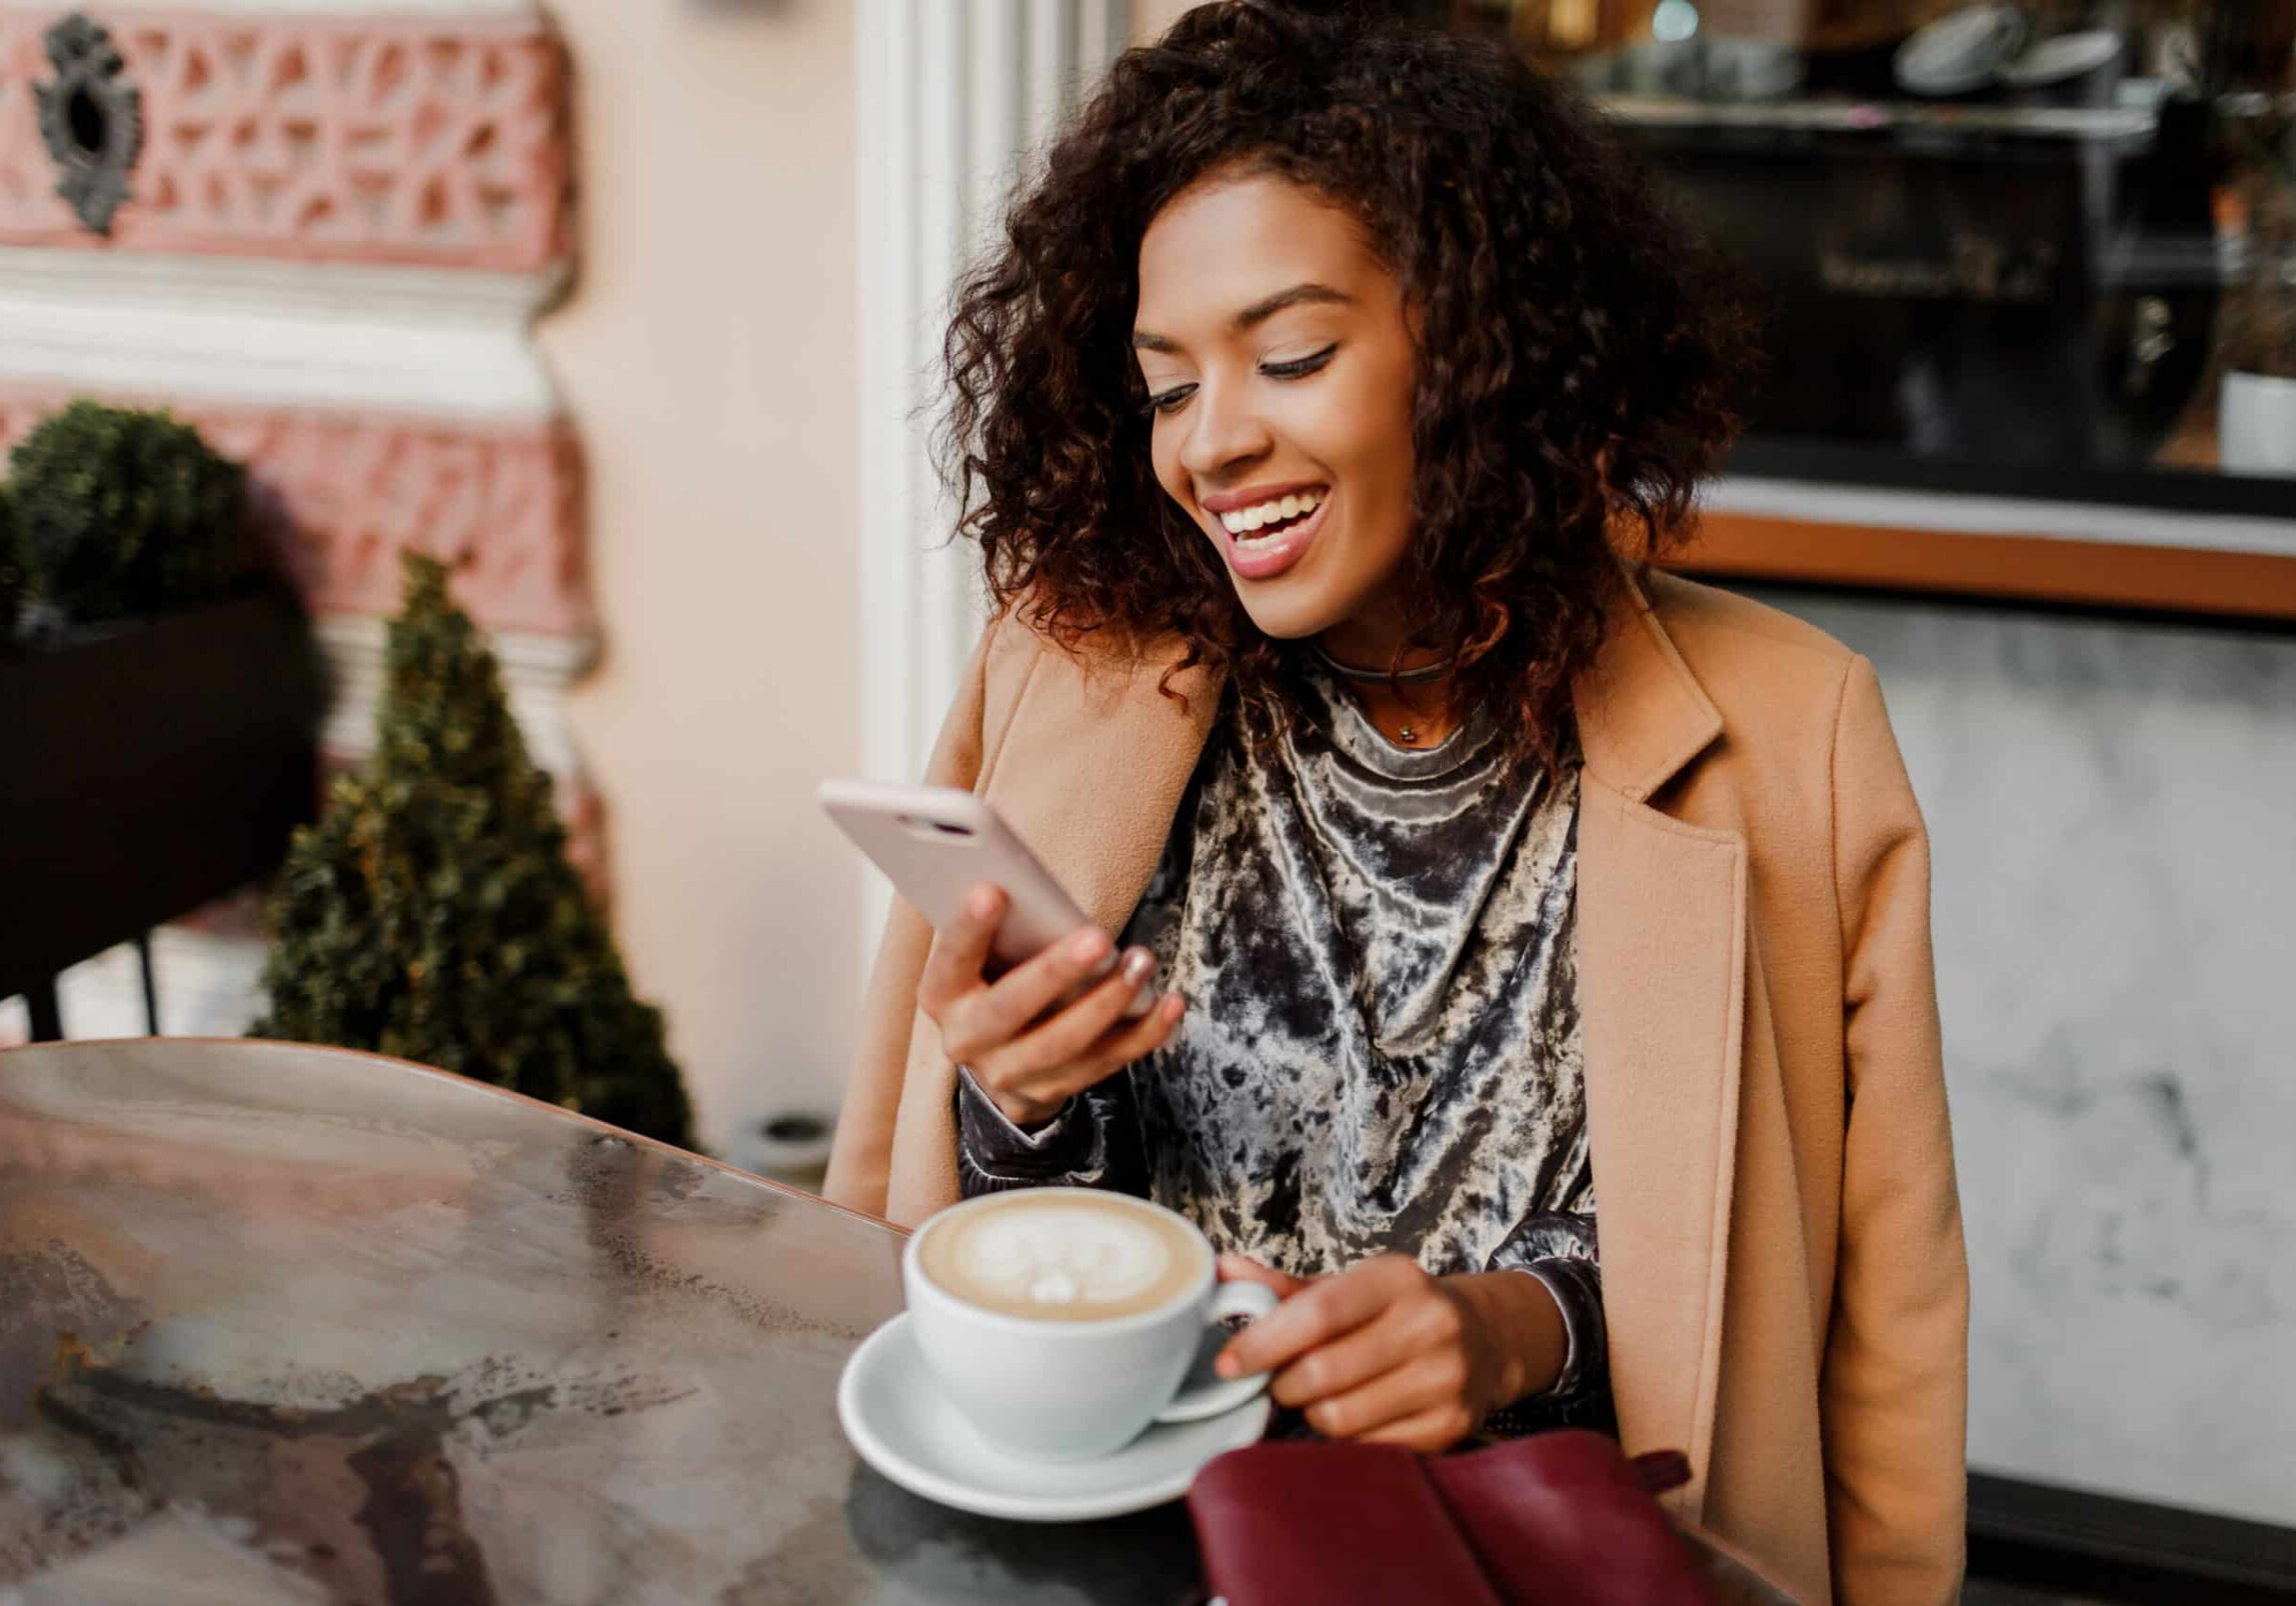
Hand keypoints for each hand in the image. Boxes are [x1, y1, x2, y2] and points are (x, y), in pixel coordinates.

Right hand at [918, 882, 1183, 1126]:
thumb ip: (1001, 931)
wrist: (996, 1060)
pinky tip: (1171, 1004)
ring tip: (1142, 963)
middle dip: (1055, 972)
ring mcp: (1010, 1073)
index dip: (969, 929)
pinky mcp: (1054, 1089)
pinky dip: (1143, 1033)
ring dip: (1109, 1001)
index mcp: (942, 995)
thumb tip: (1036, 889)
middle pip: (1010, 1009)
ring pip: (1064, 1043)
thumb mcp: (981, 957)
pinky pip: (1105, 1062)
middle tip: (1097, 938)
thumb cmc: (994, 980)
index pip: (951, 960)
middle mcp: (968, 1040)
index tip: (993, 891)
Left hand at [1211, 1253, 1565, 1452]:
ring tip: (1321, 1396)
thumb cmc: (1397, 1312)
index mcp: (1397, 1278)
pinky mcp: (1451, 1425)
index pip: (1317, 1314)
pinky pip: (1368, 1447)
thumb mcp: (1349, 1287)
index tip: (1228, 1363)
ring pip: (1341, 1417)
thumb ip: (1284, 1287)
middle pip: (1322, 1373)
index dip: (1263, 1342)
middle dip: (1284, 1384)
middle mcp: (1429, 1324)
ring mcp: (1445, 1378)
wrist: (1483, 1340)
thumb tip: (1221, 1270)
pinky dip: (1347, 1438)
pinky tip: (1356, 1414)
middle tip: (1281, 1381)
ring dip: (1313, 1413)